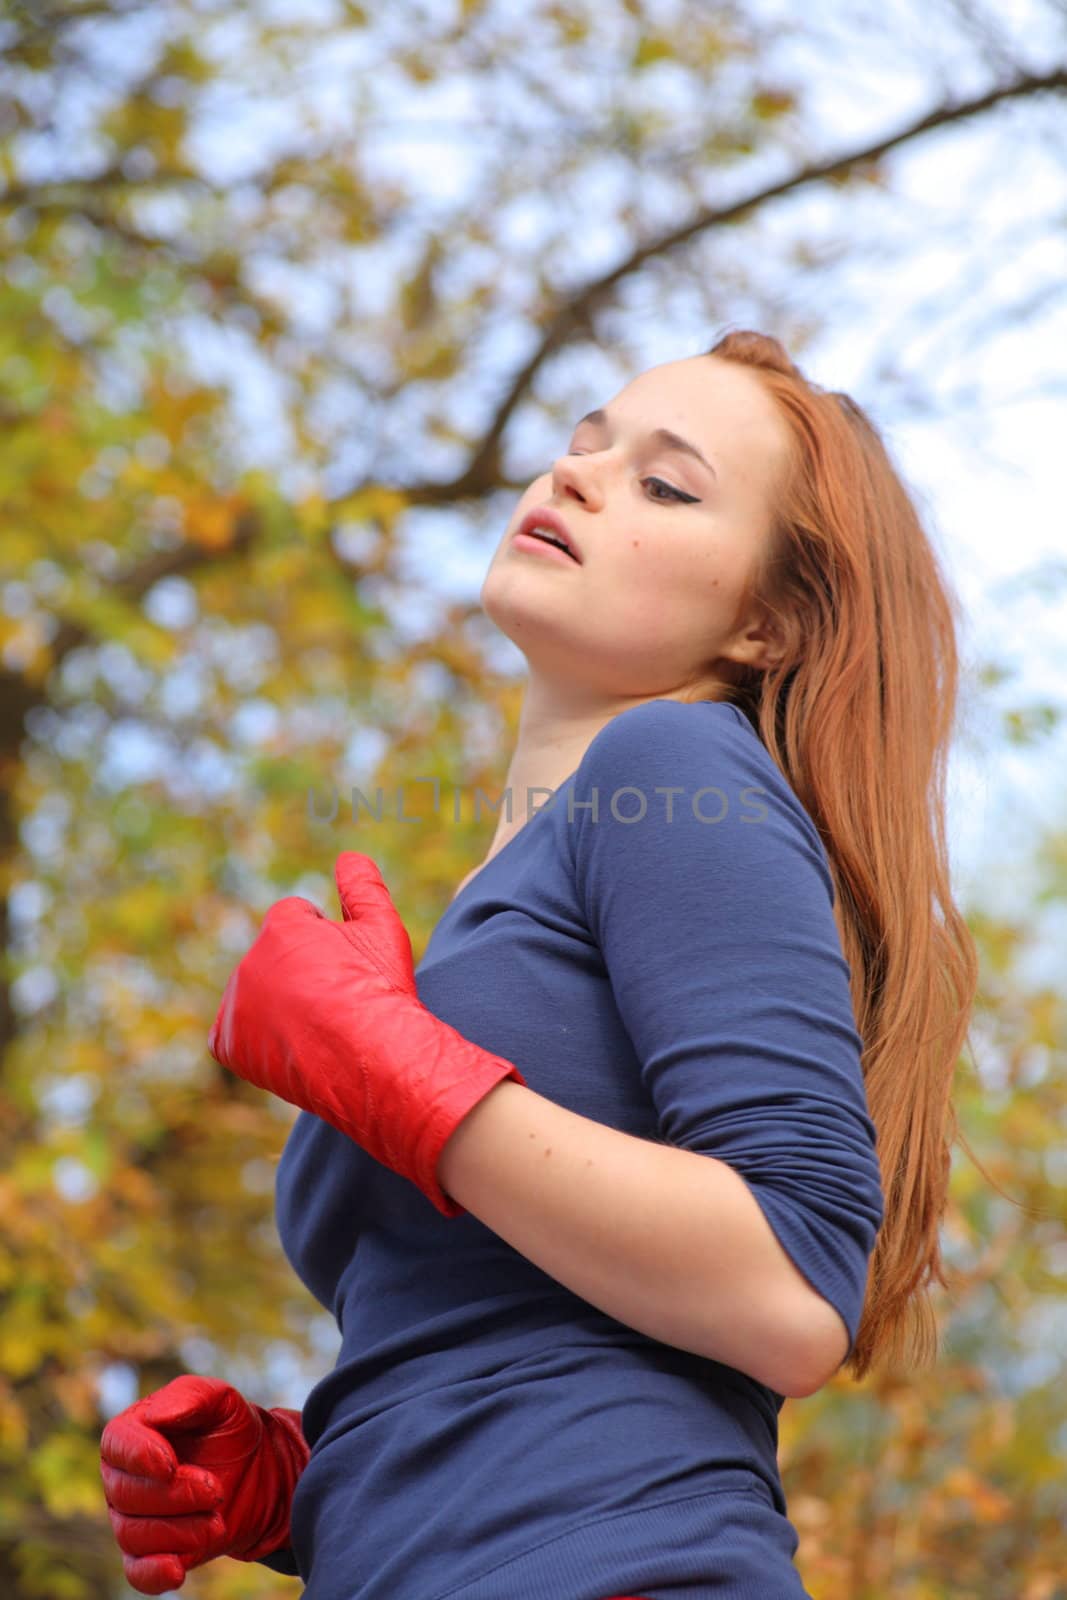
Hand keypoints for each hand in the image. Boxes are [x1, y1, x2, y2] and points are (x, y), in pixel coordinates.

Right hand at [99, 1375, 308, 1593]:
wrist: (260, 1472)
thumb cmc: (231, 1429)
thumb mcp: (222, 1401)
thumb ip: (190, 1397)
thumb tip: (155, 1414)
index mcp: (134, 1433)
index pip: (116, 1443)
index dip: (138, 1456)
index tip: (170, 1465)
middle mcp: (123, 1477)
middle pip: (125, 1494)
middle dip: (174, 1496)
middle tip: (216, 1491)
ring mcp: (132, 1519)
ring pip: (134, 1534)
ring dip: (180, 1530)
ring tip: (217, 1521)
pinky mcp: (150, 1555)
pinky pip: (137, 1572)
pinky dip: (153, 1574)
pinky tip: (177, 1572)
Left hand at [207, 851, 525, 1215]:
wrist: (375, 1060)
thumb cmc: (381, 991)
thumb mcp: (383, 928)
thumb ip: (362, 886)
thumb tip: (349, 856)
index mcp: (282, 926)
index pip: (297, 921)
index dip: (328, 946)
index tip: (348, 972)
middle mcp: (250, 960)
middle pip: (277, 960)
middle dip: (301, 976)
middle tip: (338, 1005)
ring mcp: (235, 1004)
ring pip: (258, 996)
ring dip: (281, 1007)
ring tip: (320, 1031)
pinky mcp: (226, 1043)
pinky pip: (234, 1035)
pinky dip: (255, 1042)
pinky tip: (292, 1048)